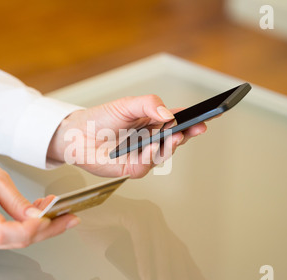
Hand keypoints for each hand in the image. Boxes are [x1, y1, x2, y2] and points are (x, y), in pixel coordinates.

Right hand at [0, 153, 79, 249]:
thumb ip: (17, 200)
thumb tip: (38, 216)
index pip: (5, 232)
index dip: (32, 228)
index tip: (52, 216)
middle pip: (17, 241)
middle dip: (48, 228)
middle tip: (69, 215)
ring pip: (18, 242)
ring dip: (41, 228)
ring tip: (53, 208)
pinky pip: (12, 239)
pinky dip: (29, 228)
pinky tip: (38, 214)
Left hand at [47, 95, 206, 177]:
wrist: (78, 134)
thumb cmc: (101, 118)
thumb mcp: (127, 104)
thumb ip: (149, 104)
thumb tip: (169, 114)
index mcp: (154, 123)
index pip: (179, 122)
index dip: (195, 120)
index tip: (208, 116)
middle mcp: (152, 140)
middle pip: (177, 139)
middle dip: (187, 134)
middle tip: (195, 127)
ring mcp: (144, 155)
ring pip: (164, 154)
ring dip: (169, 145)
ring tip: (171, 135)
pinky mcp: (132, 168)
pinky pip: (146, 165)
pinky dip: (149, 155)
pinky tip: (148, 146)